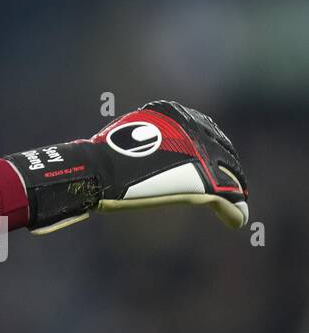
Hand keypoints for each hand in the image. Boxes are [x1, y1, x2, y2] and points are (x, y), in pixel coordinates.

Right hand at [4, 100, 248, 233]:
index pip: (204, 126)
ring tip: (235, 202)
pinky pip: (229, 198)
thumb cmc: (99, 158)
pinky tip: (235, 220)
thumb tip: (137, 148)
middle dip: (228, 166)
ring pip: (231, 174)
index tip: (213, 160)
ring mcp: (201, 155)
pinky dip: (234, 211)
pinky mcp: (204, 182)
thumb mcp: (124, 135)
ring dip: (234, 188)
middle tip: (230, 182)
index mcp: (173, 112)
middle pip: (223, 149)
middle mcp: (192, 128)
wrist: (97, 172)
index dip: (212, 145)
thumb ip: (143, 137)